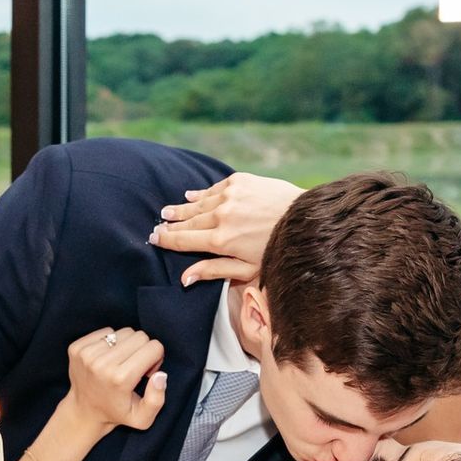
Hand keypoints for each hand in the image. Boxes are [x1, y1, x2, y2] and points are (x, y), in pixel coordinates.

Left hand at [64, 327, 166, 434]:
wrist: (83, 411)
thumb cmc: (116, 412)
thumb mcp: (142, 418)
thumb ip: (156, 400)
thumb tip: (160, 374)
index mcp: (120, 379)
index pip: (154, 347)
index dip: (155, 359)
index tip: (146, 372)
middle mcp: (102, 364)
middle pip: (140, 336)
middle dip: (142, 350)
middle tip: (134, 367)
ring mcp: (87, 354)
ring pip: (123, 332)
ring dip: (126, 346)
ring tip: (120, 363)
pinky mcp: (77, 348)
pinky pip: (106, 331)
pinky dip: (110, 342)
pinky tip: (106, 359)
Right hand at [150, 174, 303, 285]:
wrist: (307, 220)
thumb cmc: (278, 251)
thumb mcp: (247, 270)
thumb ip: (213, 271)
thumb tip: (184, 279)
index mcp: (220, 240)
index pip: (183, 240)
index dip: (166, 239)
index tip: (153, 237)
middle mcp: (221, 216)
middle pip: (187, 221)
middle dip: (171, 224)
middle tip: (158, 225)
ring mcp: (230, 196)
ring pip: (198, 203)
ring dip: (182, 208)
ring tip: (168, 211)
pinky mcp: (240, 181)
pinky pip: (213, 188)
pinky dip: (201, 194)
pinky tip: (191, 195)